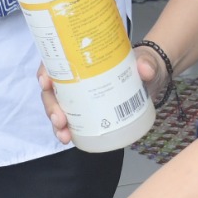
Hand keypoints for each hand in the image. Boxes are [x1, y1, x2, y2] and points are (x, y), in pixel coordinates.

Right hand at [39, 48, 163, 144]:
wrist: (153, 78)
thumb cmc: (143, 63)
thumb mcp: (146, 59)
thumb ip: (147, 62)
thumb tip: (145, 69)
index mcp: (82, 58)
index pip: (55, 61)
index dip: (45, 71)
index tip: (46, 82)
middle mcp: (77, 76)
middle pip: (53, 89)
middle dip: (51, 106)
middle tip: (59, 119)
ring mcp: (81, 95)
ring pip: (59, 107)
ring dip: (56, 123)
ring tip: (64, 135)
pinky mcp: (89, 110)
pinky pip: (72, 120)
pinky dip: (67, 130)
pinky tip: (69, 139)